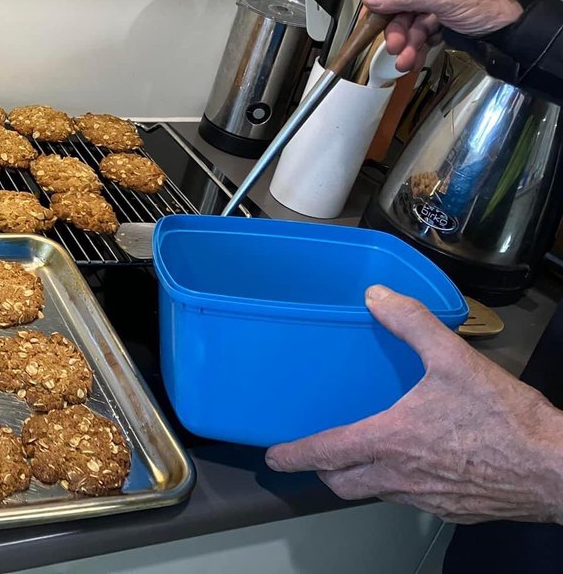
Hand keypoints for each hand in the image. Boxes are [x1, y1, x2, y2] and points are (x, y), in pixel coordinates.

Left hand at [265, 286, 562, 523]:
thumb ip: (411, 323)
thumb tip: (379, 297)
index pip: (324, 455)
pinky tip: (417, 463)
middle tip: (315, 454)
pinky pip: (413, 500)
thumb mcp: (454, 359)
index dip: (292, 455)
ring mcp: (426, 499)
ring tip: (363, 452)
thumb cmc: (506, 421)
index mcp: (389, 442)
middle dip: (322, 471)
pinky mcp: (454, 510)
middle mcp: (399, 478)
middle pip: (342, 483)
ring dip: (362, 476)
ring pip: (376, 493)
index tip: (274, 456)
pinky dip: (401, 484)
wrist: (556, 469)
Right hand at [362, 0, 523, 72]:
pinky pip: (426, 35)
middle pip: (405, 5)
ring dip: (407, 44)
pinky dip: (418, 48)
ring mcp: (444, 5)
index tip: (371, 18)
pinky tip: (414, 60)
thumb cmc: (490, 5)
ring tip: (405, 61)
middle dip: (398, 29)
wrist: (520, 33)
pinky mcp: (449, 24)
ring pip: (414, 23)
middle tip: (394, 46)